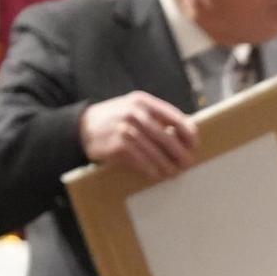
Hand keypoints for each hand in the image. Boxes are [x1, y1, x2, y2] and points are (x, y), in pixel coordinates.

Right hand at [79, 91, 195, 181]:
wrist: (82, 127)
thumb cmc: (115, 119)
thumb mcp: (134, 108)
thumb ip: (156, 116)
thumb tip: (186, 133)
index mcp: (143, 102)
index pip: (175, 119)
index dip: (188, 135)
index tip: (194, 146)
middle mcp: (134, 113)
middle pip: (168, 139)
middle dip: (181, 154)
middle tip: (187, 164)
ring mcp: (125, 129)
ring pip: (156, 153)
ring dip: (167, 166)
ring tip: (173, 172)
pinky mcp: (117, 146)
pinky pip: (141, 161)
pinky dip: (151, 170)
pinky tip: (156, 174)